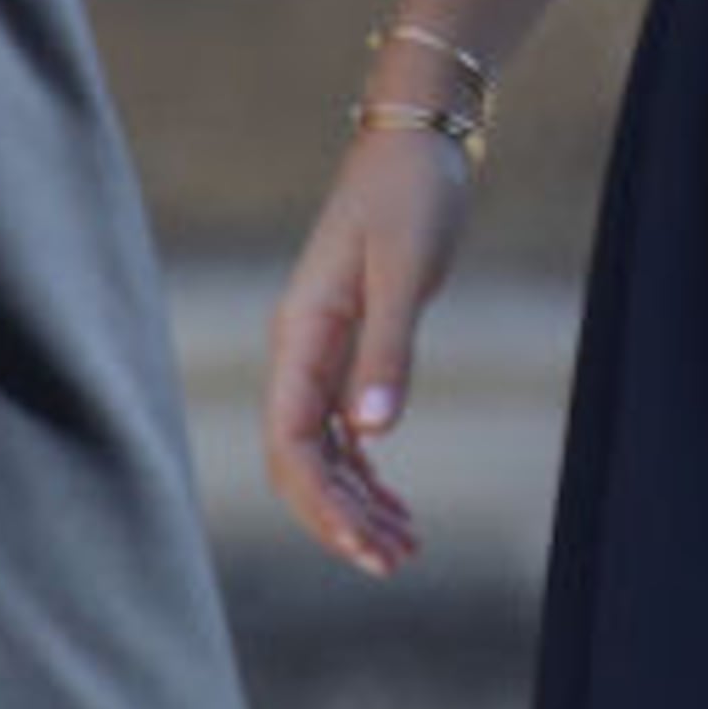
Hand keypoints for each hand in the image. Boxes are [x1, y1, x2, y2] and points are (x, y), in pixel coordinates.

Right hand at [261, 130, 477, 578]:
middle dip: (339, 519)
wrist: (416, 144)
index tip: (366, 546)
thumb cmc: (410, 197)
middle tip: (393, 564)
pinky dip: (367, 473)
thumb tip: (370, 432)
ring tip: (405, 550)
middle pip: (300, 461)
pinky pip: (344, 430)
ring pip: (323, 452)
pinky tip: (397, 508)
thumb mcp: (405, 270)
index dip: (322, 502)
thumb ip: (387, 350)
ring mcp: (321, 352)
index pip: (291, 443)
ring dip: (356, 504)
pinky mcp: (350, 347)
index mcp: (302, 335)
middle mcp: (300, 351)